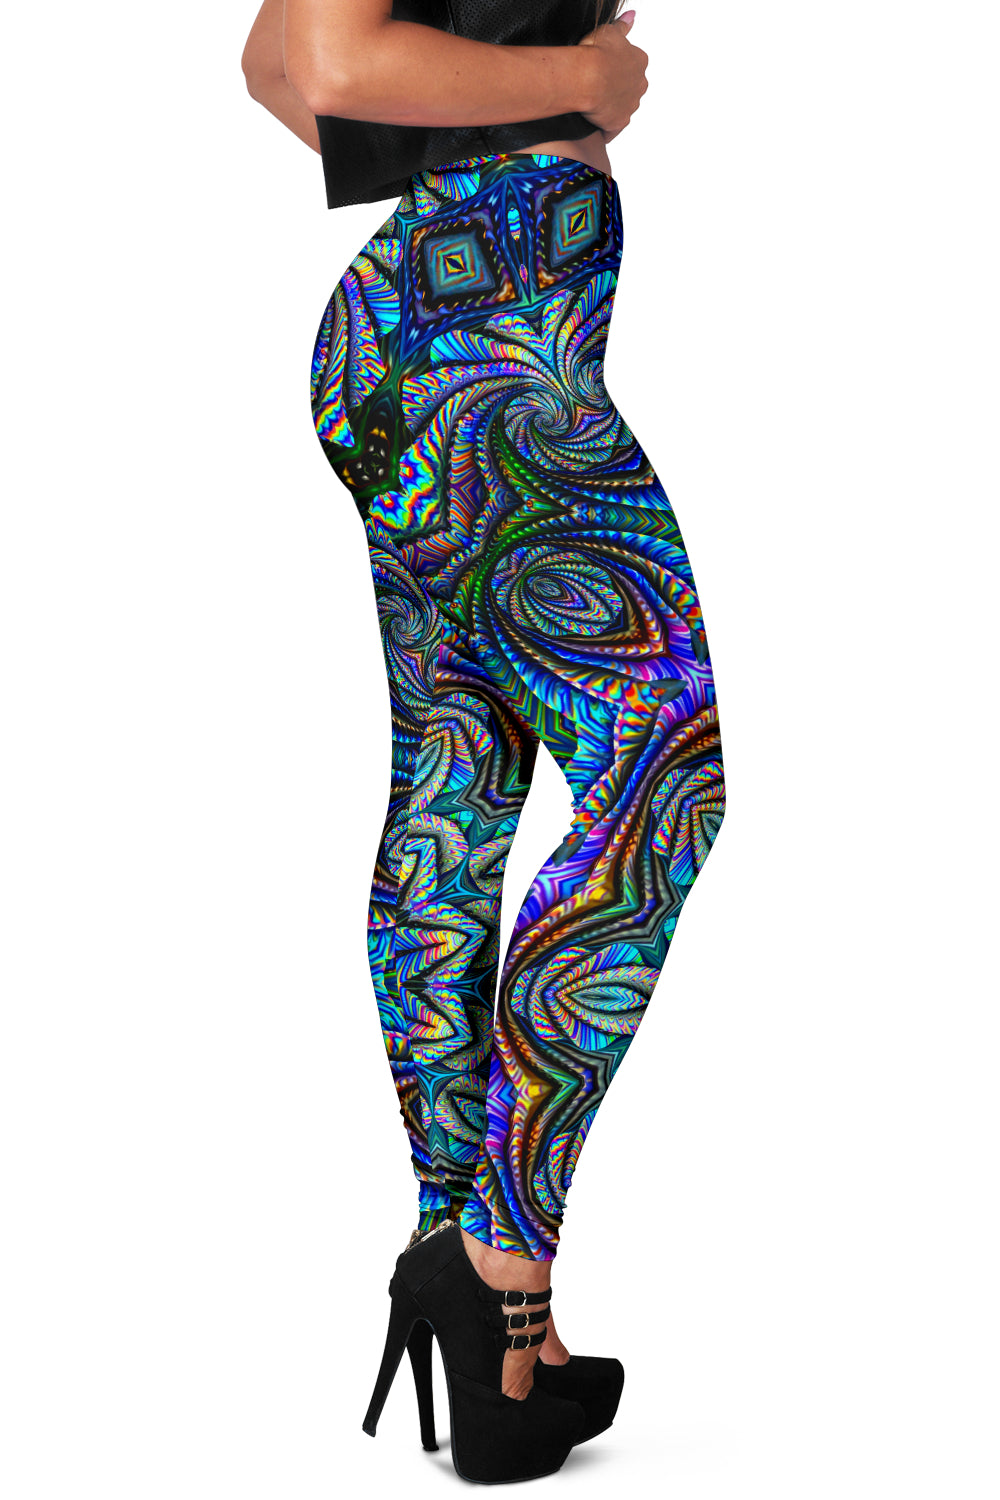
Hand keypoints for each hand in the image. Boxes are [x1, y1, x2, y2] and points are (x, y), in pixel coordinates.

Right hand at [577, 10, 647, 138]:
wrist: (585, 78)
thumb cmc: (595, 53)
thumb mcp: (609, 31)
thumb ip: (622, 26)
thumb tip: (631, 17)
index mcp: (640, 61)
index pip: (631, 64)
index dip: (615, 65)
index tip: (602, 66)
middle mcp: (640, 84)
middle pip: (630, 87)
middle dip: (616, 87)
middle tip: (597, 84)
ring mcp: (631, 104)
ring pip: (623, 106)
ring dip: (611, 106)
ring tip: (593, 102)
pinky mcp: (619, 122)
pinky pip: (613, 128)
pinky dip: (605, 127)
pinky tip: (594, 122)